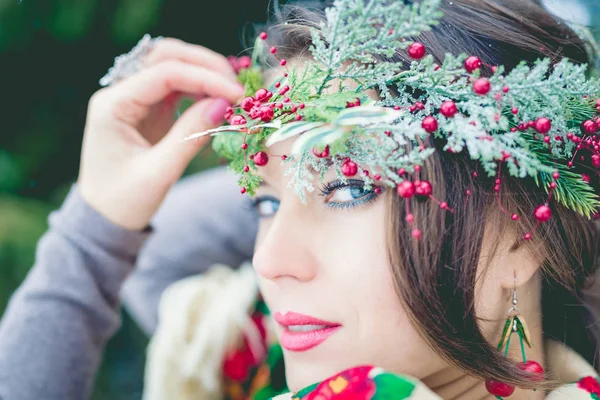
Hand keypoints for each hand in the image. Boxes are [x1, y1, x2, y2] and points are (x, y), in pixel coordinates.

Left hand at [78, 38, 244, 229]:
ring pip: (172, 65)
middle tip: (236, 86)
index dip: (204, 78)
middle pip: (165, 56)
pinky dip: (200, 87)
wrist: (104, 219)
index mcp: (112, 106)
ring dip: (203, 72)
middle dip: (204, 64)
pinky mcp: (148, 109)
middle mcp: (120, 93)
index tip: (236, 94)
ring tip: (231, 92)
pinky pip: (176, 86)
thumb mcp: (159, 173)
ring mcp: (134, 99)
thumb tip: (223, 104)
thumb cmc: (124, 201)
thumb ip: (190, 136)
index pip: (163, 74)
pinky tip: (218, 99)